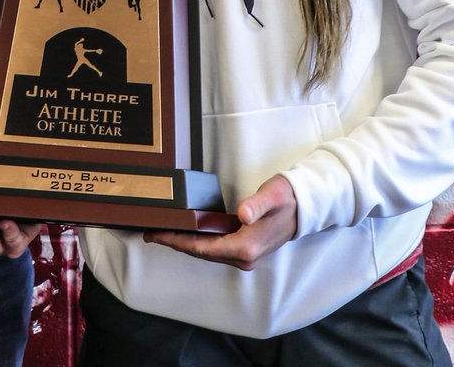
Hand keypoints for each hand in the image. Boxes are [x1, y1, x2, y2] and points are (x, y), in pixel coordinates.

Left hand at [141, 174, 296, 270]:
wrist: (304, 207)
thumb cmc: (286, 197)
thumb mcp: (273, 195)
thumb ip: (256, 205)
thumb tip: (242, 216)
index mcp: (246, 247)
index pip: (203, 248)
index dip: (177, 242)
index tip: (157, 234)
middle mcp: (244, 258)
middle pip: (200, 253)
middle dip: (175, 243)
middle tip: (150, 232)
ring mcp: (244, 257)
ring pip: (206, 253)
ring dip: (184, 244)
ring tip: (162, 232)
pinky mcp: (244, 251)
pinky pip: (214, 249)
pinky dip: (196, 243)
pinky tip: (185, 234)